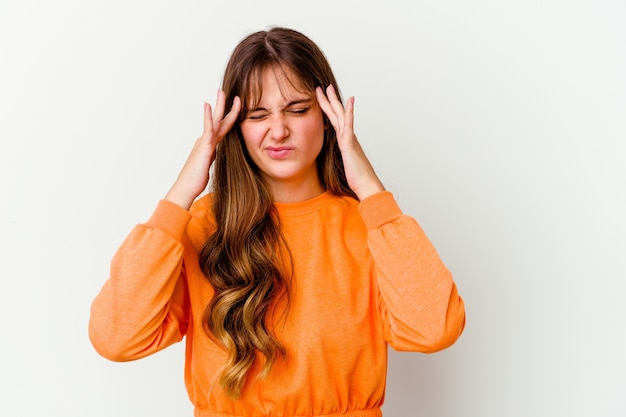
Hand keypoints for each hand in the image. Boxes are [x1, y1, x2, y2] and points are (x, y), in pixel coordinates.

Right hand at [165, 90, 240, 208]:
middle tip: (224, 91)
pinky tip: (207, 105)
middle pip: (218, 119)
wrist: (186, 188)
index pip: (221, 127)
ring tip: (221, 92)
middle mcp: (206, 141)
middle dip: (223, 105)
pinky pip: (207, 129)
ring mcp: (204, 143)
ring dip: (219, 106)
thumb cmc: (195, 180)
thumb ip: (210, 156)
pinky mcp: (203, 147)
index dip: (228, 116)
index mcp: (209, 145)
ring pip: (215, 121)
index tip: (233, 106)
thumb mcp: (206, 165)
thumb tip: (212, 153)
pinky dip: (207, 117)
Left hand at [315, 85, 383, 199]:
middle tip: (323, 86)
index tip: (321, 98)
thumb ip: (341, 156)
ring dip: (334, 101)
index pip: (334, 121)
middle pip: (337, 114)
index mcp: (345, 140)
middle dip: (329, 100)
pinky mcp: (350, 144)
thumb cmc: (357, 178)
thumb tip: (336, 156)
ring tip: (329, 88)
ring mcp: (349, 138)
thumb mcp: (344, 164)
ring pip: (341, 115)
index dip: (328, 109)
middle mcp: (348, 136)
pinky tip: (349, 101)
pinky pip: (349, 125)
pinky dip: (349, 112)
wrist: (366, 185)